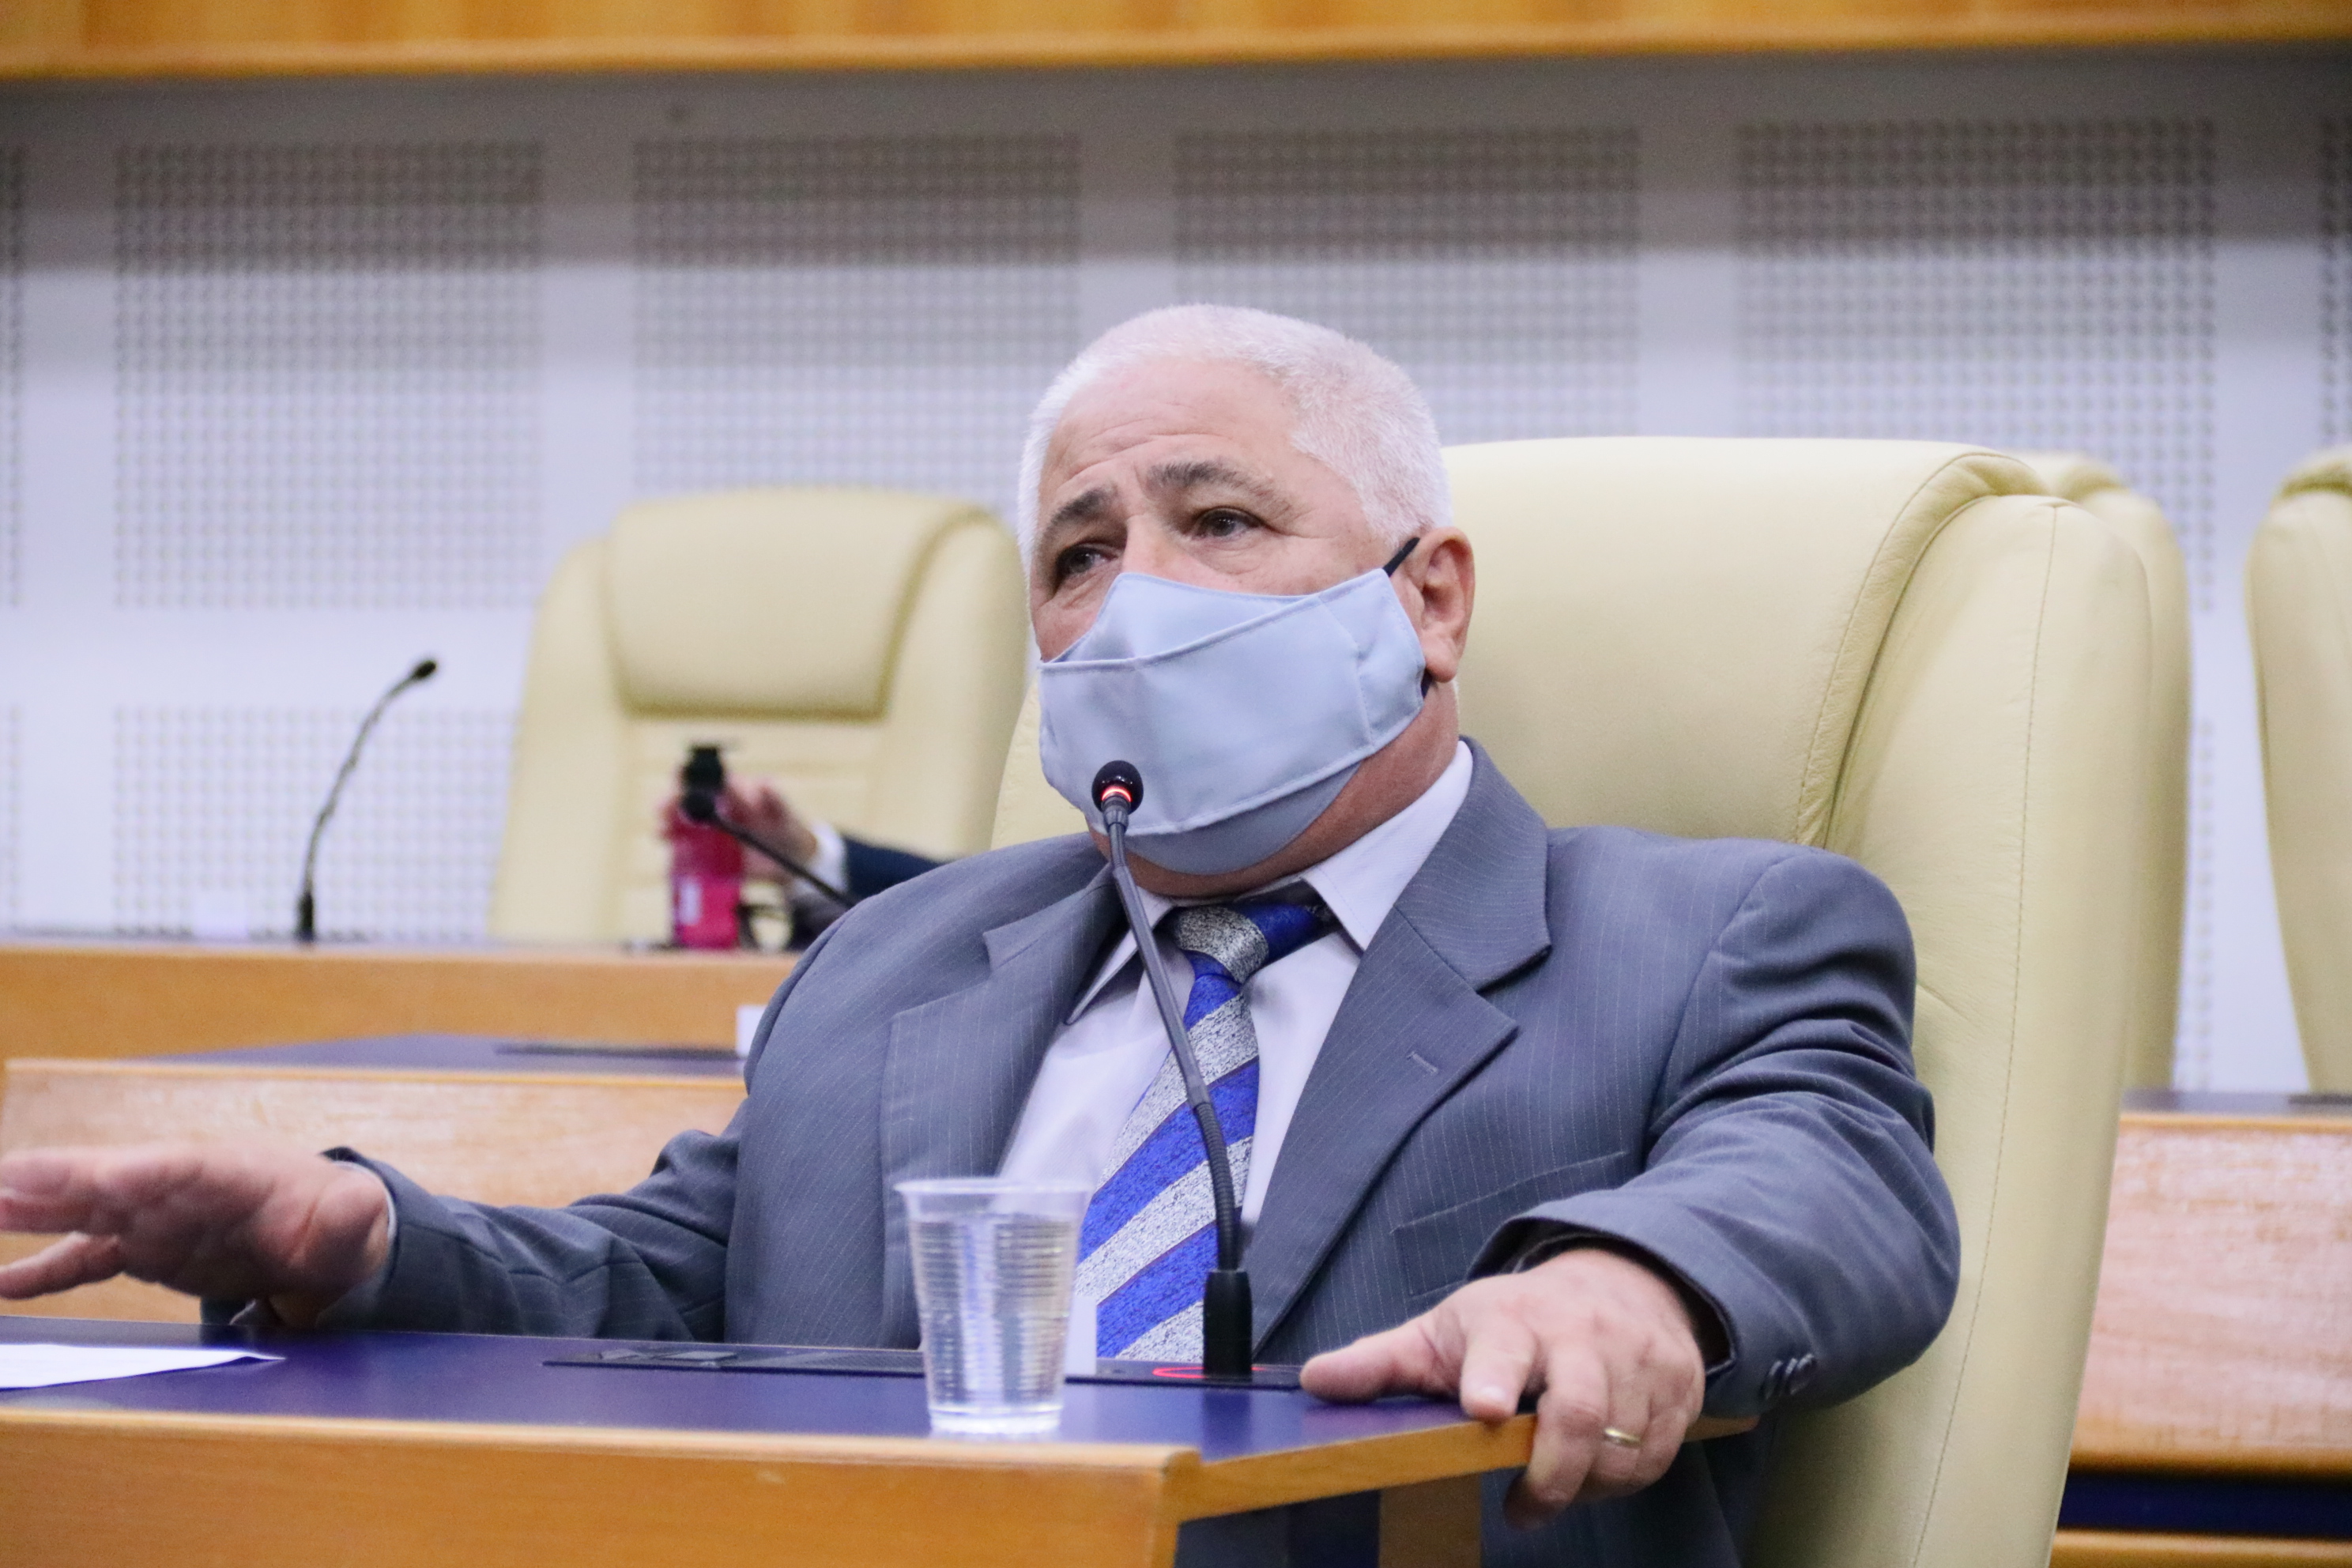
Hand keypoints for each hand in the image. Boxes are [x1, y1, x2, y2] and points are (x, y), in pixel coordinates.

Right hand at [0, 1143, 391, 1326]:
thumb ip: (351, 1215)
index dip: (143, 1173)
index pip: (183, 1168)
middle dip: (62, 1179)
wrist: (324, 1240)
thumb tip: (356, 1203)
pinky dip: (46, 1270)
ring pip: (87, 1210)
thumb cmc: (337, 1226)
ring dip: (34, 1211)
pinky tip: (5, 1284)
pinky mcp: (145, 1248)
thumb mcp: (355, 1222)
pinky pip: (87, 1256)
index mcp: (235, 1173)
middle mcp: (183, 1187)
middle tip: (6, 1176)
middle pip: (116, 1178)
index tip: (105, 1177)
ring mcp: (157, 1216)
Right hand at [660, 781, 818, 879]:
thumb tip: (764, 784)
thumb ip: (775, 800)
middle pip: (682, 802)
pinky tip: (671, 855)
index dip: (686, 776)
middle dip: (667, 803)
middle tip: (662, 811)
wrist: (790, 860)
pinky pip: (685, 852)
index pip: (702, 779)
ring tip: (662, 833)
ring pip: (678, 825)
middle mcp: (713, 810)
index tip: (678, 779)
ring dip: (665, 826)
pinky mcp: (707, 856)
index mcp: (729, 793)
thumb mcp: (783, 814)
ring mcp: (707, 833)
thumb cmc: (786, 827)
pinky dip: (675, 853)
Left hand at [1301, 1248, 1708, 1527]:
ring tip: (1548, 1488)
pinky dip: (1621, 1479)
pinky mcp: (1679, 1388)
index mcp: (1513, 1319)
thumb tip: (1313, 1381)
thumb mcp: (1443, 1331)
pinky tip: (1592, 1471)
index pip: (1504, 1346)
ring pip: (1619, 1447)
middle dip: (1550, 1473)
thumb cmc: (1515, 1320)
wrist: (1624, 1280)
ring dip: (1583, 1485)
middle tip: (1520, 1509)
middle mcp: (1581, 1334)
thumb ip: (1382, 1362)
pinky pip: (1655, 1457)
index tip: (1483, 1409)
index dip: (1494, 1378)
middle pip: (1575, 1412)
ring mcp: (1637, 1360)